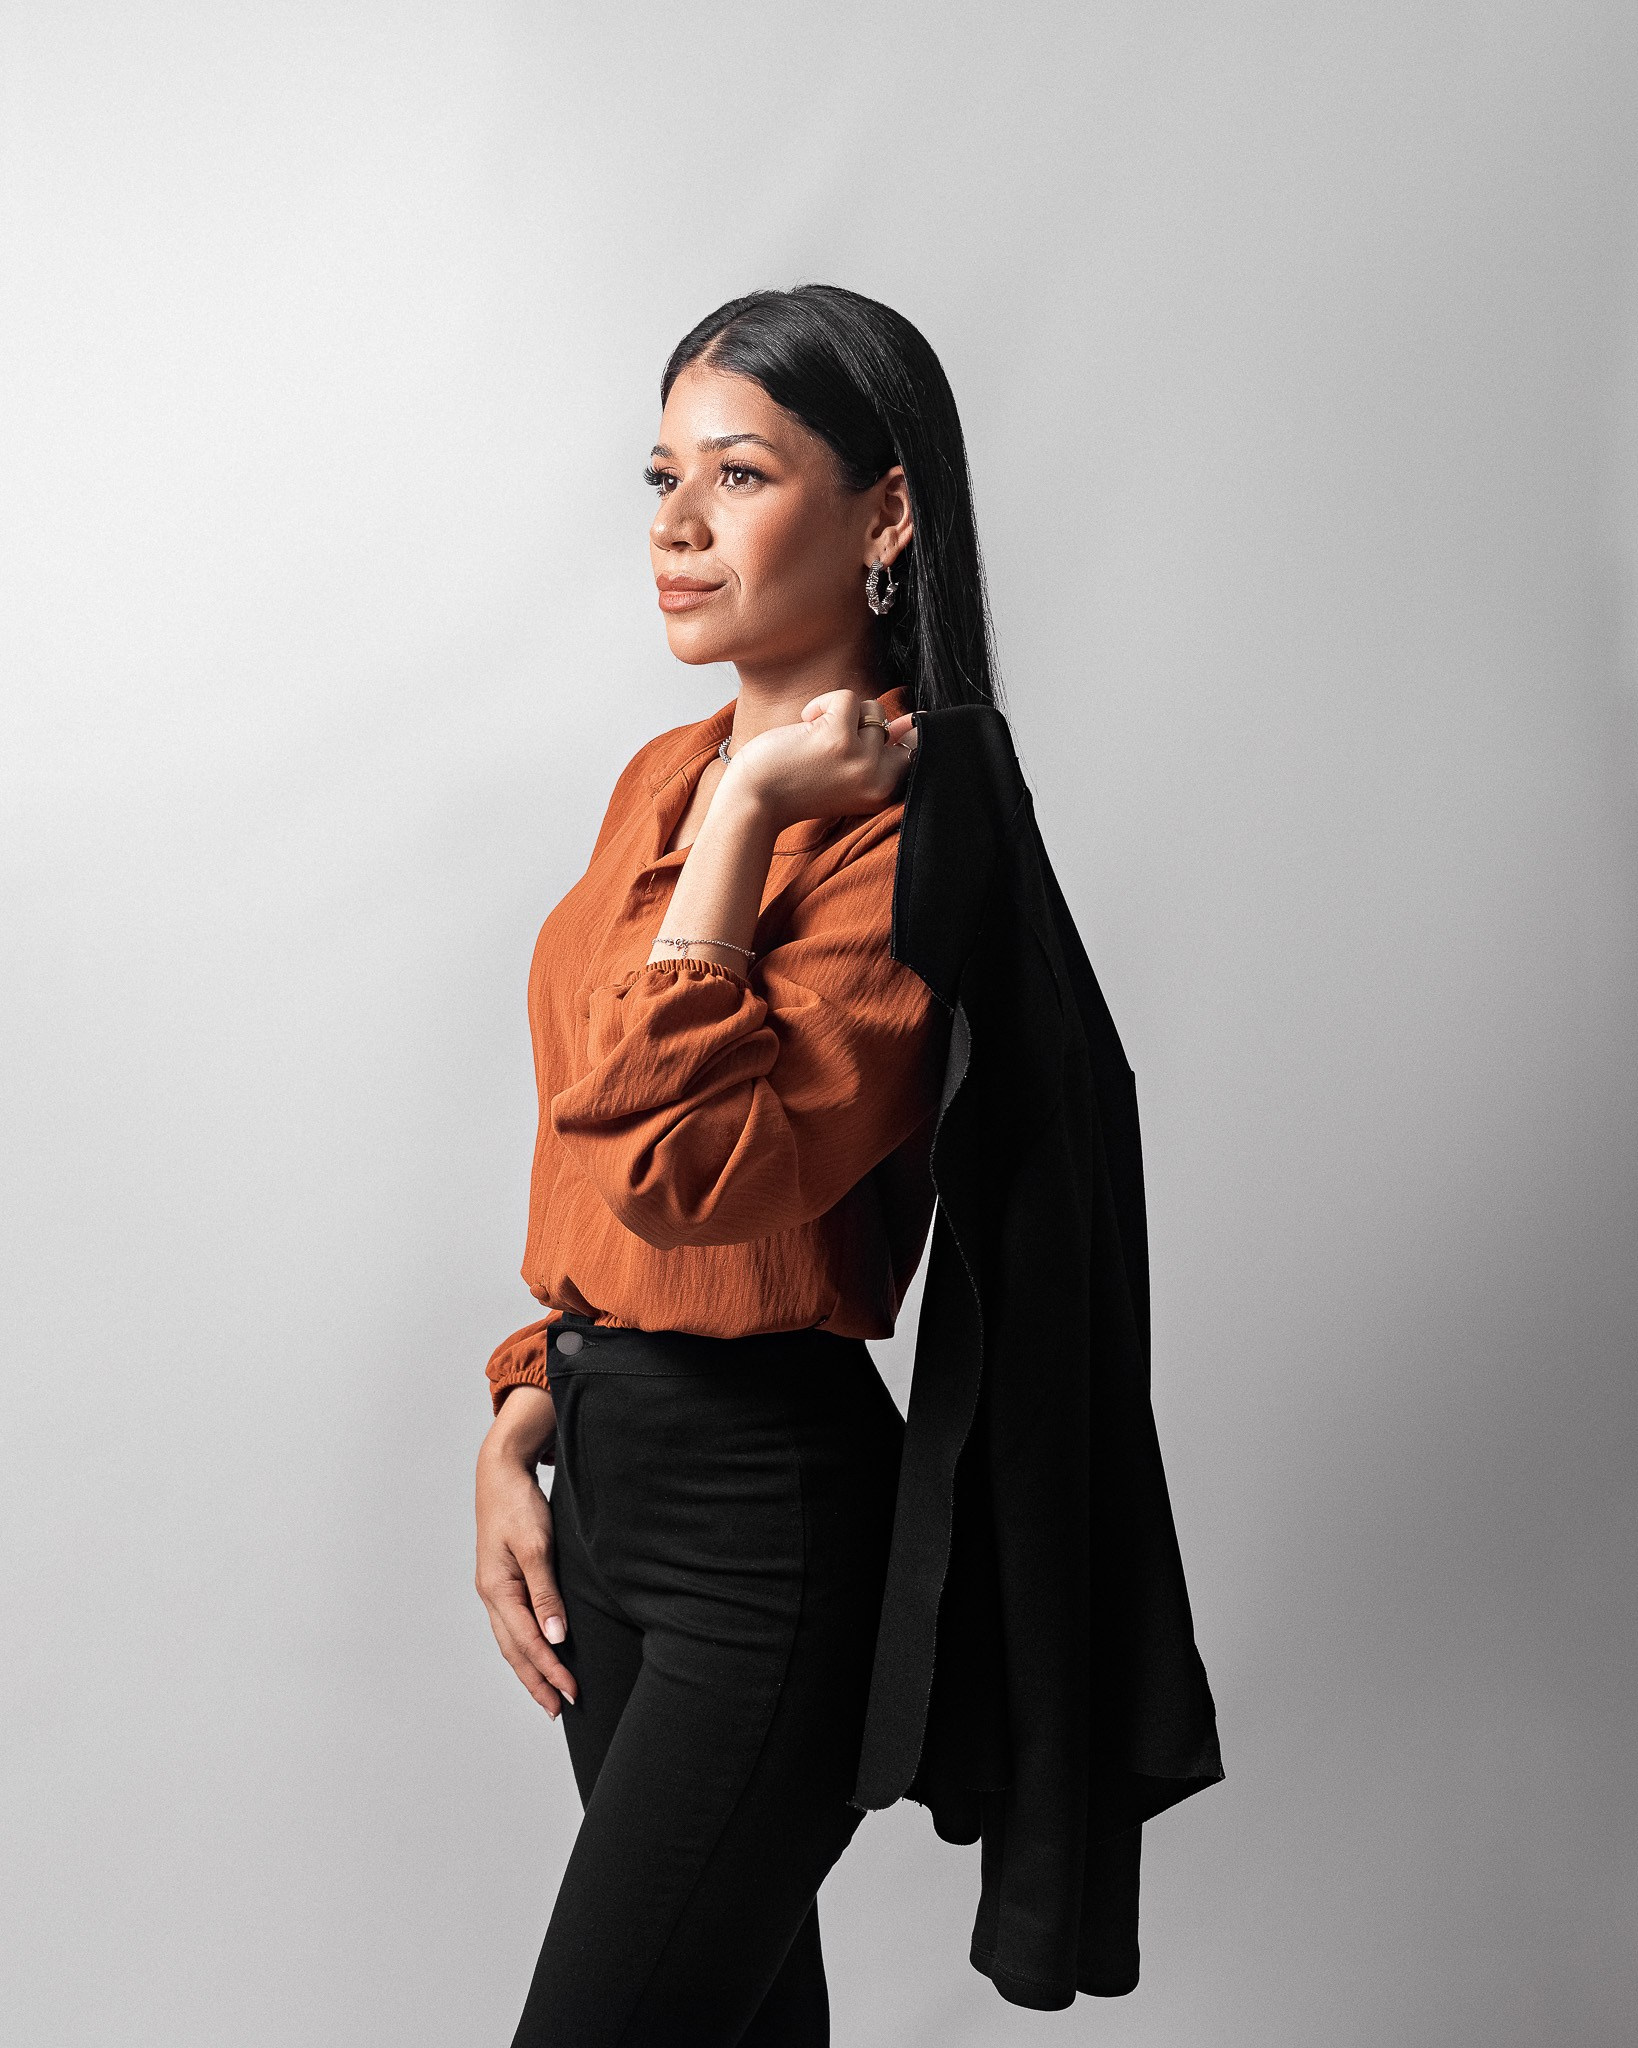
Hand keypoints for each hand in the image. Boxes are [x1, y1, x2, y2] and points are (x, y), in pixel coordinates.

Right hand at [475, 1396, 576, 1717]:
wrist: (500, 1472)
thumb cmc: (518, 1504)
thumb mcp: (536, 1547)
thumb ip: (545, 1593)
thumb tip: (555, 1636)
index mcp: (497, 1589)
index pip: (526, 1643)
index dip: (549, 1671)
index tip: (571, 1693)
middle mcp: (491, 1594)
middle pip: (514, 1650)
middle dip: (536, 1682)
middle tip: (557, 1710)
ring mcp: (494, 1588)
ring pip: (511, 1640)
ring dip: (530, 1669)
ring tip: (548, 1693)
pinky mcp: (502, 1580)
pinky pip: (513, 1624)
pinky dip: (526, 1646)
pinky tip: (539, 1652)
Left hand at [723, 688, 917, 834]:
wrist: (754, 803)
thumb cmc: (796, 788)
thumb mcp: (849, 776)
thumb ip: (880, 753)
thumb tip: (913, 720)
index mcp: (884, 793)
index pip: (912, 751)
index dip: (891, 737)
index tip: (859, 744)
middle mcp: (879, 779)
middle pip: (888, 726)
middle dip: (859, 727)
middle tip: (827, 748)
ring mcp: (861, 759)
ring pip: (870, 710)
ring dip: (839, 716)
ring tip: (814, 739)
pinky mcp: (838, 738)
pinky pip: (847, 698)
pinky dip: (823, 703)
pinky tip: (804, 724)